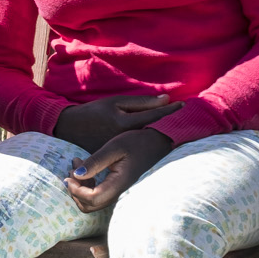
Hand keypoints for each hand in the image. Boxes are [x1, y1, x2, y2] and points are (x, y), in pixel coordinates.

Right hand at [53, 94, 180, 151]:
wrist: (70, 129)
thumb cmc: (93, 112)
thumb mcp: (115, 102)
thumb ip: (140, 103)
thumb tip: (165, 99)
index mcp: (124, 122)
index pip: (154, 115)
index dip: (170, 110)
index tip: (184, 105)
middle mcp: (125, 138)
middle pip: (155, 130)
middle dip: (171, 123)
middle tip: (188, 117)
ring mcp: (122, 150)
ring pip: (149, 141)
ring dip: (163, 133)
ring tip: (178, 128)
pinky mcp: (118, 158)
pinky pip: (138, 148)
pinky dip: (149, 143)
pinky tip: (160, 140)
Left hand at [63, 128, 174, 211]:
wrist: (159, 142)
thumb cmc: (139, 142)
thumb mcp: (115, 147)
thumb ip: (96, 162)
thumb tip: (76, 175)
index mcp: (119, 184)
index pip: (92, 199)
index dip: (76, 190)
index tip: (69, 175)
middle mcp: (120, 193)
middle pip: (90, 206)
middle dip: (75, 190)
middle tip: (71, 169)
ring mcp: (119, 192)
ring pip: (93, 202)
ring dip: (80, 187)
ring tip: (77, 164)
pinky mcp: (118, 188)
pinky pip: (99, 195)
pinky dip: (88, 184)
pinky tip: (86, 168)